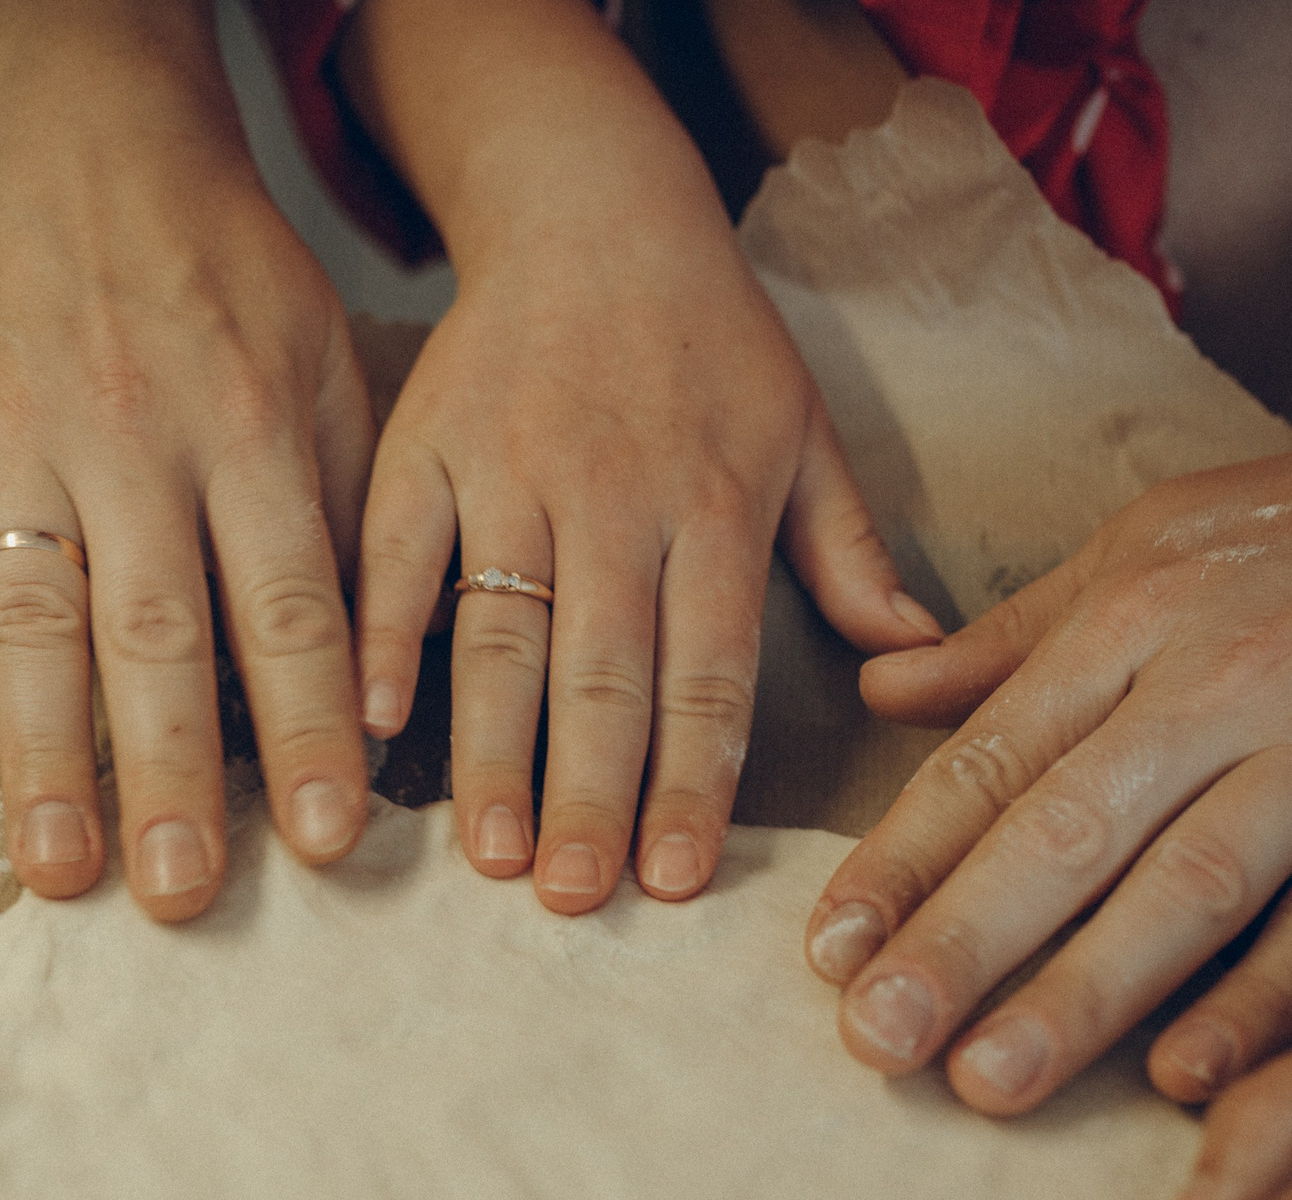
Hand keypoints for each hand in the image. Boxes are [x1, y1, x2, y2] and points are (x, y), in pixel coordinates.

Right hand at [0, 2, 374, 914]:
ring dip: (37, 750)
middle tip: (185, 896)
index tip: (326, 842)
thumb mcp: (322, 358)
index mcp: (249, 427)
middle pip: (159, 632)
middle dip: (174, 775)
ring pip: (28, 615)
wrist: (77, 107)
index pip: (289, 607)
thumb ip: (343, 507)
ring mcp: (10, 432)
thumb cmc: (217, 254)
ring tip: (51, 872)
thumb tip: (376, 670)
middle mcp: (133, 439)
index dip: (308, 729)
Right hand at [339, 0, 935, 915]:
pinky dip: (383, 634)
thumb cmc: (711, 338)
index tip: (672, 879)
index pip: (708, 670)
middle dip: (591, 795)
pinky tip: (372, 720)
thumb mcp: (807, 430)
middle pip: (604, 672)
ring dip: (491, 749)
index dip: (691, 780)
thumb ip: (853, 553)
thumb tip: (918, 660)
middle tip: (574, 899)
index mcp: (717, 506)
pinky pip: (398, 554)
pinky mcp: (425, 448)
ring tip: (487, 852)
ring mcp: (512, 473)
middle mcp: (616, 498)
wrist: (592, 209)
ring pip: (501, 632)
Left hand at [802, 394, 1291, 1110]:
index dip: (904, 861)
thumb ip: (1015, 636)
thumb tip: (880, 691)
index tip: (826, 954)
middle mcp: (1220, 682)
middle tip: (872, 1042)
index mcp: (1133, 619)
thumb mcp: (1147, 544)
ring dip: (1084, 991)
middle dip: (961, 942)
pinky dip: (1264, 996)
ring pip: (1189, 884)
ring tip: (989, 1083)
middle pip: (1069, 829)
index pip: (992, 757)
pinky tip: (1185, 1076)